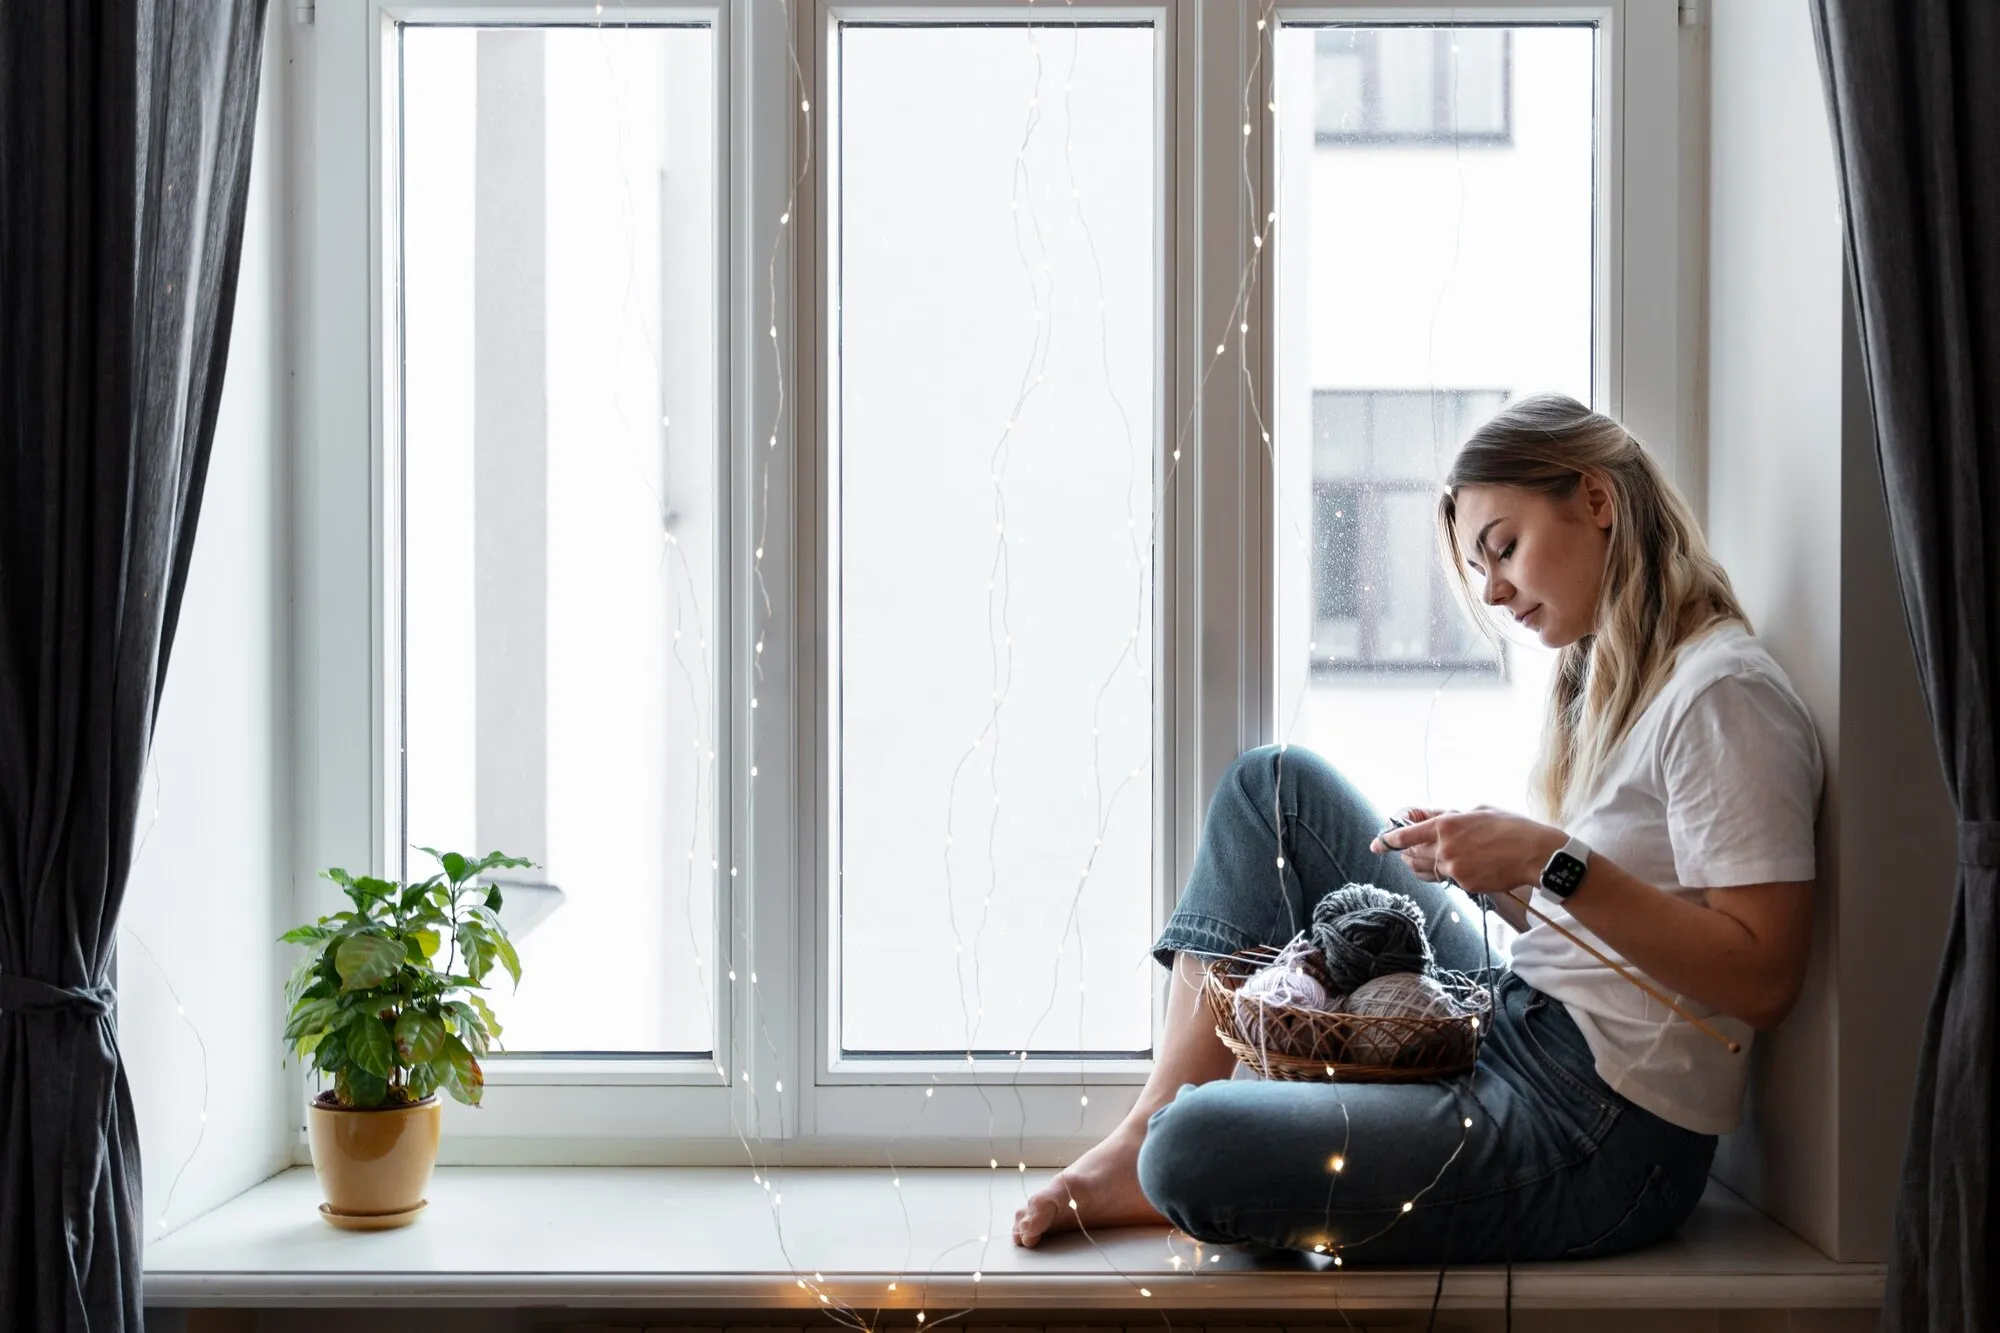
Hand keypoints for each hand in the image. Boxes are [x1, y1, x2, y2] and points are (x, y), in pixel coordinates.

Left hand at [1370, 806, 1565, 896]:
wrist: (1535, 855)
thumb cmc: (1510, 827)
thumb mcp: (1477, 811)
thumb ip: (1449, 816)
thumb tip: (1430, 819)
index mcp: (1446, 825)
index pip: (1406, 835)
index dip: (1388, 840)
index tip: (1377, 843)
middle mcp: (1445, 848)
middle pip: (1411, 855)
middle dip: (1405, 853)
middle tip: (1404, 851)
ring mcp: (1454, 869)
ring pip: (1426, 870)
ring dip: (1422, 864)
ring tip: (1432, 857)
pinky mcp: (1465, 884)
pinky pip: (1448, 879)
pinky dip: (1449, 873)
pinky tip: (1462, 865)